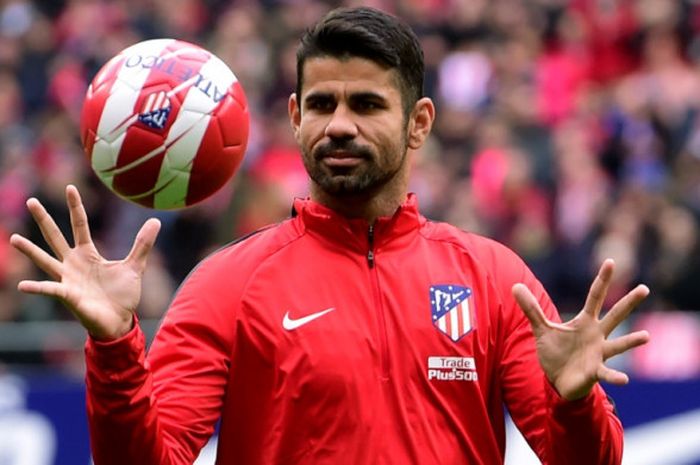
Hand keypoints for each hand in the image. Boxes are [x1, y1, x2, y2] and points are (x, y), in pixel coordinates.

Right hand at [10, 185, 160, 339]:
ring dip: (30, 250)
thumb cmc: (123, 295)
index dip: (75, 207)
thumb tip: (156, 221)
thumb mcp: (136, 266)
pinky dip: (37, 288)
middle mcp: (73, 264)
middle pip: (56, 236)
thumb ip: (142, 244)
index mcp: (88, 254)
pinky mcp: (68, 296)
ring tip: (14, 238)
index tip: (70, 187)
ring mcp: (68, 279)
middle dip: (44, 219)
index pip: (79, 225)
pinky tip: (23, 285)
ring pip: (46, 260)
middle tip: (31, 201)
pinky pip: (51, 290)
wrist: (120, 321)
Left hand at [512, 259, 649, 400]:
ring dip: (631, 341)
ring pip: (618, 345)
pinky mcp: (595, 371)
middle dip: (629, 302)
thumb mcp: (542, 329)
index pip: (595, 296)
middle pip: (615, 315)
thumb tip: (515, 285)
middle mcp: (597, 335)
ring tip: (646, 336)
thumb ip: (531, 309)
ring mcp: (599, 353)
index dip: (602, 280)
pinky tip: (624, 379)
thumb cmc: (556, 353)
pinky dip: (615, 376)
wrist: (558, 381)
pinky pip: (607, 373)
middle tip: (644, 288)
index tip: (610, 261)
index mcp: (585, 322)